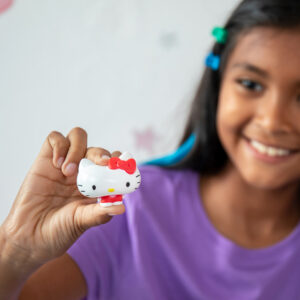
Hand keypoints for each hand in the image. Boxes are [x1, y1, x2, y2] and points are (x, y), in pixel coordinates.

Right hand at [0, 127, 123, 267]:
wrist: (29, 237)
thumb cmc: (59, 231)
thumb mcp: (82, 222)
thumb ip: (99, 213)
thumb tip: (121, 207)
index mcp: (97, 184)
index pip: (112, 163)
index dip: (118, 159)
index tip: (121, 164)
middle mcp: (83, 172)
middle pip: (97, 150)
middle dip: (101, 154)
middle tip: (101, 164)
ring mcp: (65, 164)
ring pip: (78, 136)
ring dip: (78, 148)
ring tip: (68, 171)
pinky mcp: (46, 159)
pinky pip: (55, 138)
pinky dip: (59, 146)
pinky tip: (57, 164)